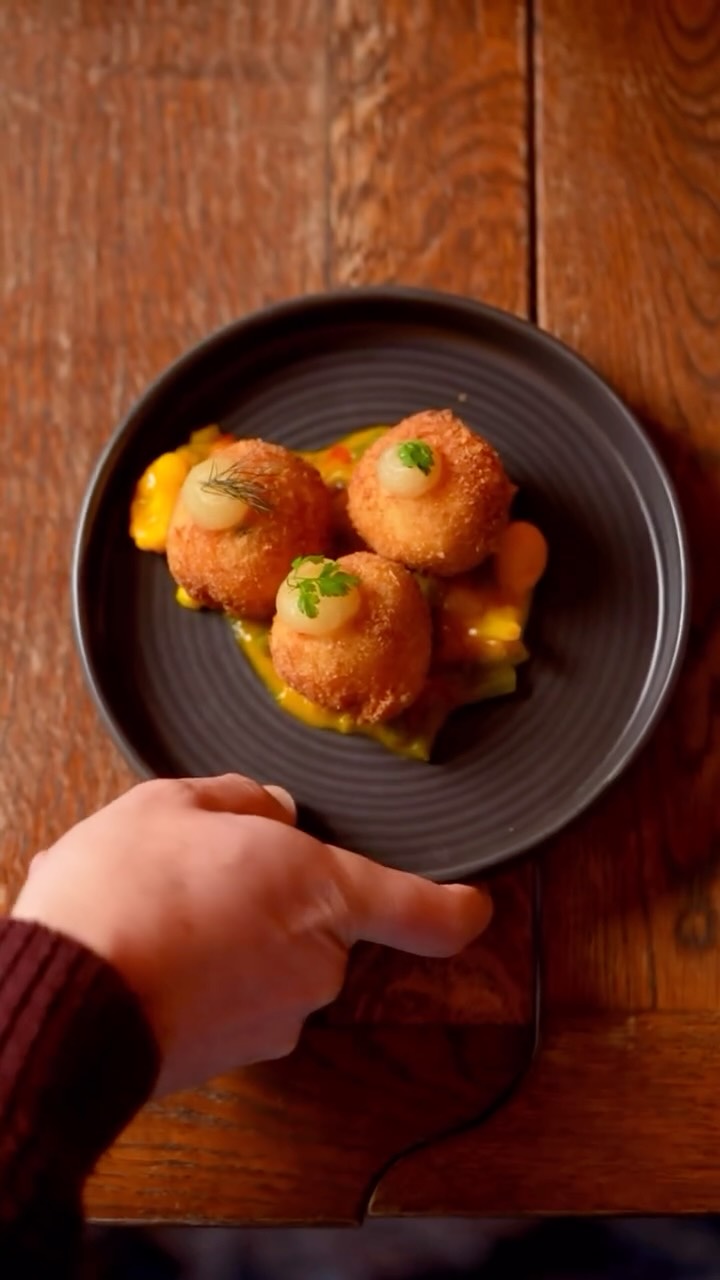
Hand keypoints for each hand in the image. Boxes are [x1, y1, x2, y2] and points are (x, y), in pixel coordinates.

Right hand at [12, 775, 491, 1094]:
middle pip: (321, 923)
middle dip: (274, 896)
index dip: (458, 907)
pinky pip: (235, 1000)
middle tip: (204, 871)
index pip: (424, 911)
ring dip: (230, 937)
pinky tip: (149, 953)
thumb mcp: (171, 804)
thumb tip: (270, 811)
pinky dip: (203, 978)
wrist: (69, 999)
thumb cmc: (123, 895)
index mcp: (322, 890)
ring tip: (157, 912)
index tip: (473, 904)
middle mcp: (316, 963)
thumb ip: (237, 800)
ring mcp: (276, 1019)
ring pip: (270, 961)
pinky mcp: (233, 1058)